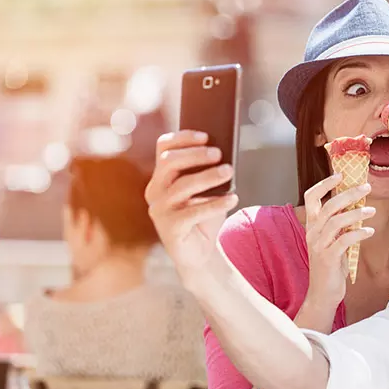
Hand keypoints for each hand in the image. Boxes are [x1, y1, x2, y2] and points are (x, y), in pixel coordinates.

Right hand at [145, 131, 238, 276]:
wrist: (201, 252)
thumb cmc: (205, 215)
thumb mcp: (207, 190)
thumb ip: (209, 171)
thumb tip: (224, 152)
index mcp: (161, 176)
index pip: (163, 148)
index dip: (183, 138)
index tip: (206, 135)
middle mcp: (155, 191)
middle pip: (169, 162)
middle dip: (195, 154)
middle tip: (219, 154)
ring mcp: (159, 210)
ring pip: (182, 186)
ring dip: (208, 176)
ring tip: (229, 171)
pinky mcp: (170, 229)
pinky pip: (193, 212)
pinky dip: (215, 204)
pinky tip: (233, 198)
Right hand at [302, 175, 374, 311]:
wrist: (322, 294)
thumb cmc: (331, 266)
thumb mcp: (333, 241)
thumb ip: (340, 225)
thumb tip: (358, 205)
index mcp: (312, 225)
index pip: (311, 197)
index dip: (324, 184)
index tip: (341, 174)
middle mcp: (312, 233)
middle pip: (328, 206)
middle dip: (348, 194)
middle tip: (366, 187)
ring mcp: (318, 245)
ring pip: (335, 222)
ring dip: (356, 213)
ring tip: (372, 210)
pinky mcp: (327, 258)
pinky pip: (344, 241)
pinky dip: (358, 233)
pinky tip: (370, 230)